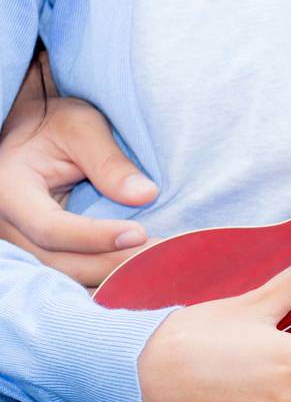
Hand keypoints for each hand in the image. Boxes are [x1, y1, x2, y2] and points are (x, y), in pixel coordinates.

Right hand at [0, 72, 159, 285]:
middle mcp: (9, 225)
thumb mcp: (80, 126)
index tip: (140, 234)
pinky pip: (72, 274)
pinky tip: (144, 274)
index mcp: (10, 191)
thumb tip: (145, 195)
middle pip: (58, 263)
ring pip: (66, 277)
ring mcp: (22, 242)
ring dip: (113, 279)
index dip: (95, 238)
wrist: (33, 131)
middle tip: (163, 261)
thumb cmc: (55, 122)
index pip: (49, 228)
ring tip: (160, 269)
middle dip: (113, 266)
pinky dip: (107, 278)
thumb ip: (108, 161)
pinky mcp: (42, 250)